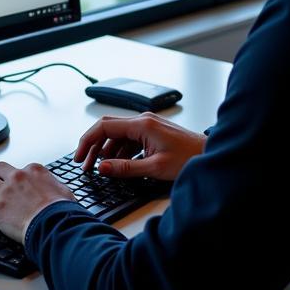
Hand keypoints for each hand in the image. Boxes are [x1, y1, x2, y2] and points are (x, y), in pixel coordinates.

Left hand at [0, 162, 76, 244]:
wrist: (54, 224)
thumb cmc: (62, 212)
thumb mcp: (64, 191)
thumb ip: (55, 186)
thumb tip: (56, 189)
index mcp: (34, 171)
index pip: (21, 168)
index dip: (18, 178)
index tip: (18, 185)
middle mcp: (17, 177)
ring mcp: (5, 191)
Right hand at [73, 112, 206, 181]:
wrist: (211, 155)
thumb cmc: (189, 159)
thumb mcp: (155, 168)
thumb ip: (126, 168)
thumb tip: (102, 168)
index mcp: (142, 124)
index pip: (104, 126)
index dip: (87, 141)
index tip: (79, 156)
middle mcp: (143, 121)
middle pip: (108, 129)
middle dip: (93, 146)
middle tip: (83, 164)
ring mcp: (148, 126)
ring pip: (117, 136)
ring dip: (106, 151)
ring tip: (98, 169)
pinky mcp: (152, 133)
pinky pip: (129, 140)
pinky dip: (119, 152)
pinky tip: (116, 165)